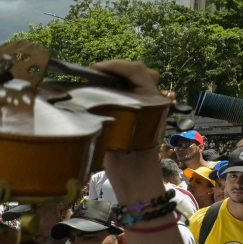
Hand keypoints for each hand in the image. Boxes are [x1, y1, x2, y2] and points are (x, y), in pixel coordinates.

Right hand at [92, 61, 165, 202]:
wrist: (136, 178)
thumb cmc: (127, 158)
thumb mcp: (116, 129)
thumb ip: (108, 106)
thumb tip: (89, 89)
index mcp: (152, 99)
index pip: (136, 70)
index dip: (114, 66)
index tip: (92, 70)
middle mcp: (153, 99)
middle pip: (140, 72)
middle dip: (118, 69)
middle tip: (95, 75)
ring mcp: (148, 107)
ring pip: (138, 82)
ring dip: (120, 79)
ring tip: (100, 83)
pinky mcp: (141, 116)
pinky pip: (132, 96)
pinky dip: (119, 92)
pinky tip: (102, 97)